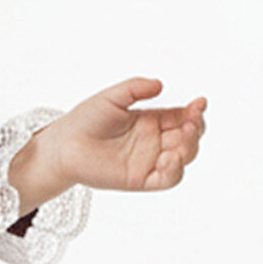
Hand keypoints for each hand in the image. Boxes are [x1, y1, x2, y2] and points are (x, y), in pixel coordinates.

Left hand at [11, 78, 206, 209]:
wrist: (63, 144)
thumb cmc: (84, 120)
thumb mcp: (112, 97)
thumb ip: (135, 88)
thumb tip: (160, 84)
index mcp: (152, 121)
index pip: (184, 117)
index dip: (196, 111)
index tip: (199, 102)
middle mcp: (154, 142)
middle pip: (189, 138)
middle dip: (196, 128)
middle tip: (191, 120)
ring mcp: (149, 161)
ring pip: (183, 158)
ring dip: (191, 148)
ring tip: (183, 136)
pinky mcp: (140, 179)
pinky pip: (167, 179)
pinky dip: (175, 170)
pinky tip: (170, 157)